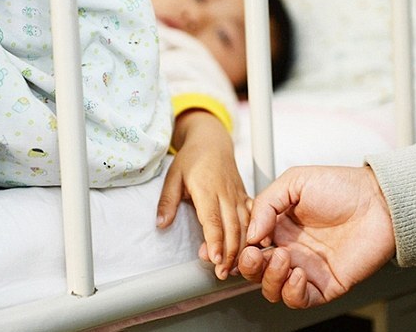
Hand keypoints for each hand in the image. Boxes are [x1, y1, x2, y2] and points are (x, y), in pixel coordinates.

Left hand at [157, 110, 249, 279]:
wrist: (212, 141)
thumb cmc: (192, 158)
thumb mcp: (173, 176)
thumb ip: (167, 201)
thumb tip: (161, 224)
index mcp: (207, 188)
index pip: (212, 219)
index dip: (215, 241)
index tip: (215, 259)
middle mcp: (225, 193)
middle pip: (232, 227)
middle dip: (229, 253)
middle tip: (223, 273)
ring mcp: (238, 195)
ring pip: (245, 225)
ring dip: (242, 248)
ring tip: (235, 268)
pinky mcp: (245, 196)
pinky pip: (253, 217)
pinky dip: (255, 234)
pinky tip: (254, 249)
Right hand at [237, 166, 394, 307]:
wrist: (379, 200)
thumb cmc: (342, 186)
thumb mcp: (296, 181)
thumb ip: (266, 203)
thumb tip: (250, 233)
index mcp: (279, 226)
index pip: (249, 245)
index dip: (237, 248)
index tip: (233, 244)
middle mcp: (290, 249)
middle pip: (256, 271)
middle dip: (249, 266)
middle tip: (254, 254)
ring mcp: (307, 268)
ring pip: (273, 289)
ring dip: (270, 278)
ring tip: (282, 257)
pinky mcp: (325, 284)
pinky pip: (300, 299)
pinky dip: (292, 292)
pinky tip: (298, 273)